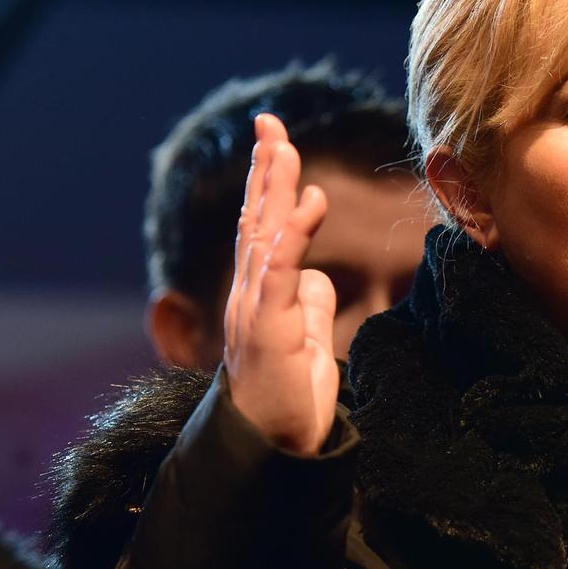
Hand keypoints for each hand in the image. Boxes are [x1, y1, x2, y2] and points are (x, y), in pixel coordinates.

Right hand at [224, 114, 338, 454]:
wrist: (276, 445)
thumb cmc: (289, 395)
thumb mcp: (306, 337)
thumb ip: (308, 302)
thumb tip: (317, 276)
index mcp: (260, 293)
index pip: (262, 226)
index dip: (267, 182)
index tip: (275, 139)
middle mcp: (250, 293)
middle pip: (256, 219)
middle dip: (263, 169)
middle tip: (270, 123)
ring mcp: (255, 309)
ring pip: (264, 236)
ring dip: (274, 188)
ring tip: (284, 147)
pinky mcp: (270, 329)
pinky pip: (283, 273)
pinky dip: (295, 235)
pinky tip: (308, 202)